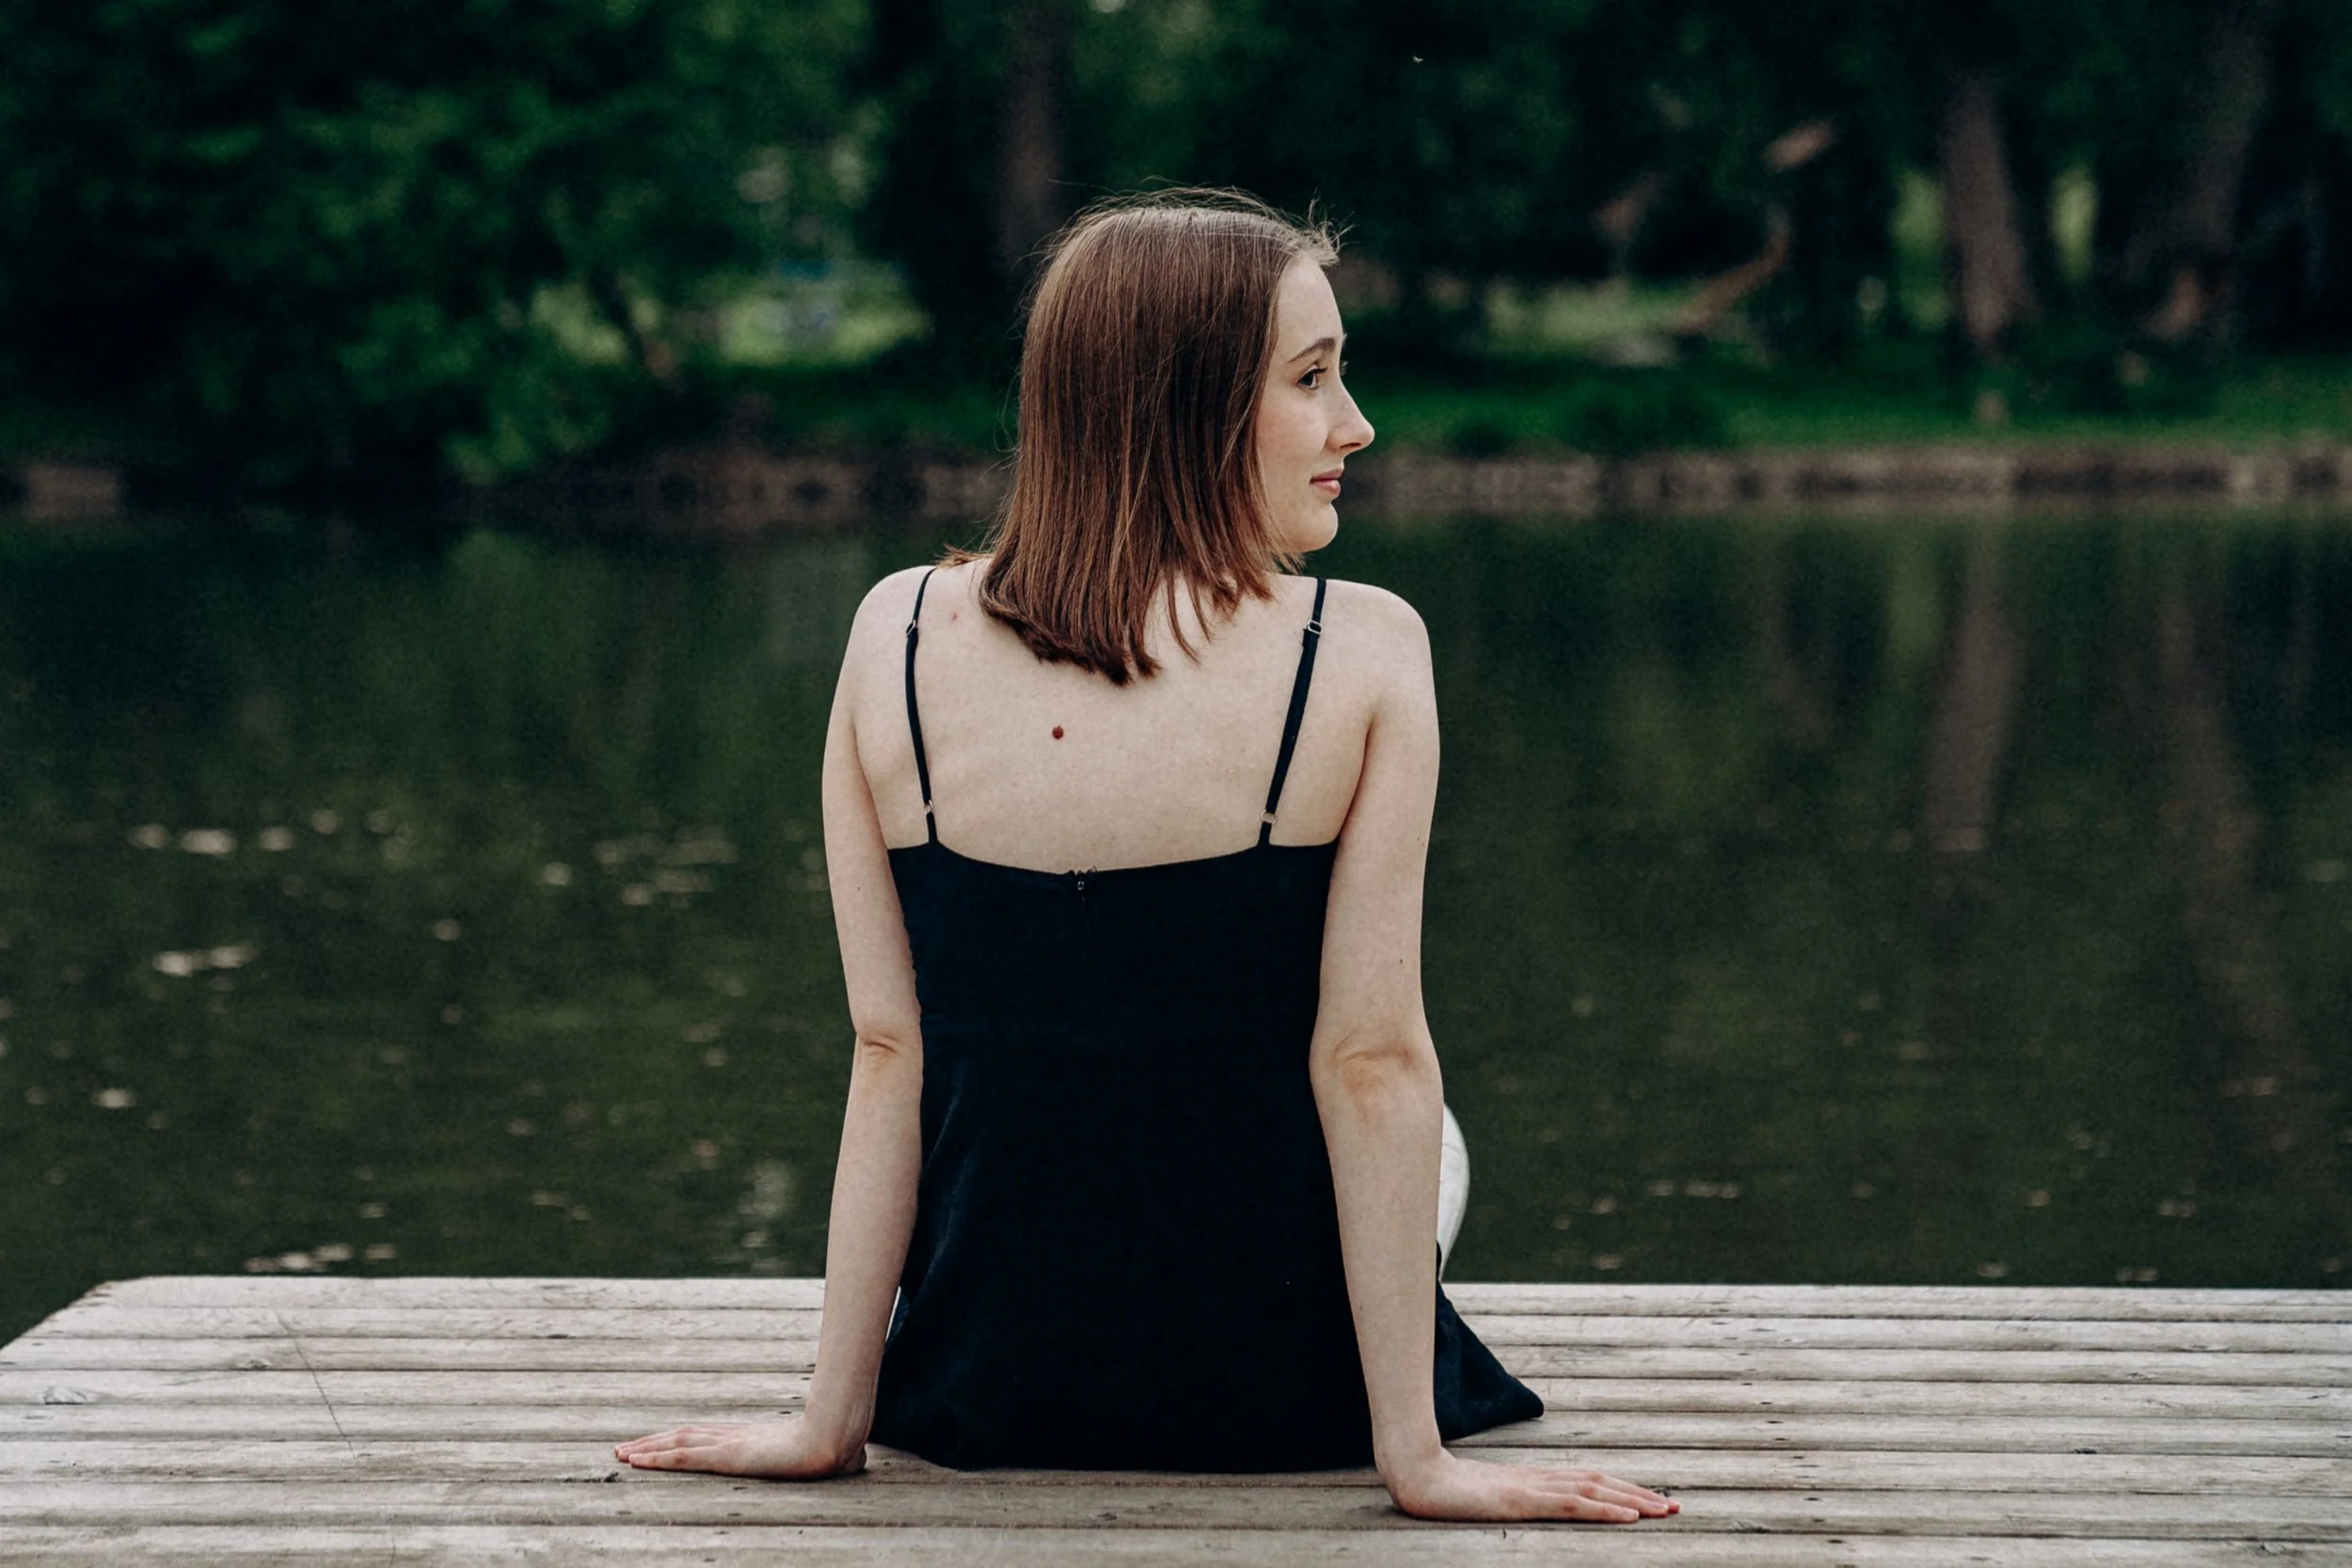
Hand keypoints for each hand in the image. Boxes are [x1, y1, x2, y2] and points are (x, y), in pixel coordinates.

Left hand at [614, 1415, 865, 1479]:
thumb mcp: (826, 1454)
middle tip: (623, 1449)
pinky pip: (684, 1458)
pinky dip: (657, 1458)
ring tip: (620, 1455)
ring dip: (647, 1449)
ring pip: (677, 1445)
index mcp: (752, 1437)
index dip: (679, 1439)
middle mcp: (736, 1437)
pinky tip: (637, 1461)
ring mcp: (731, 1444)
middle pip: (685, 1436)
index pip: (706, 1436)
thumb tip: (855, 1459)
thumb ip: (829, 1456)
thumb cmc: (838, 1446)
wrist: (838, 1437)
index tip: (658, 1443)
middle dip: (653, 1442)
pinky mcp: (728, 1456)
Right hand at [1384, 1451, 1679, 1522]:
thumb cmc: (1446, 1490)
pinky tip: (1628, 1516)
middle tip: (1676, 1505)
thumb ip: (1510, 1499)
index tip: (1653, 1499)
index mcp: (1534, 1479)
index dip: (1623, 1488)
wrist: (1417, 1475)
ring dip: (1634, 1500)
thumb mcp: (1486, 1499)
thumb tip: (1526, 1506)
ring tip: (1665, 1510)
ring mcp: (1532, 1488)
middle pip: (1601, 1482)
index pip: (1589, 1480)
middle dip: (1641, 1494)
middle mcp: (1540, 1478)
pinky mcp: (1522, 1500)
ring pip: (1595, 1490)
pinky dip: (1604, 1509)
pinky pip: (1571, 1505)